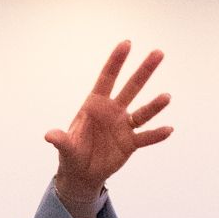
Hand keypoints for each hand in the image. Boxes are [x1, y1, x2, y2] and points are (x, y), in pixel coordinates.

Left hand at [46, 42, 169, 217]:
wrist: (82, 174)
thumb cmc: (72, 154)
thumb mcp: (66, 148)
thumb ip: (61, 140)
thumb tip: (49, 136)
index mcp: (95, 105)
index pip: (107, 79)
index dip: (116, 61)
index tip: (127, 43)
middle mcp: (112, 111)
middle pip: (131, 88)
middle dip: (143, 71)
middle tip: (158, 53)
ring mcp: (123, 126)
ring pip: (142, 112)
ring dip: (154, 105)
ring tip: (167, 97)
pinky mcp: (130, 143)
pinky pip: (145, 137)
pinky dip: (156, 135)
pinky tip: (168, 129)